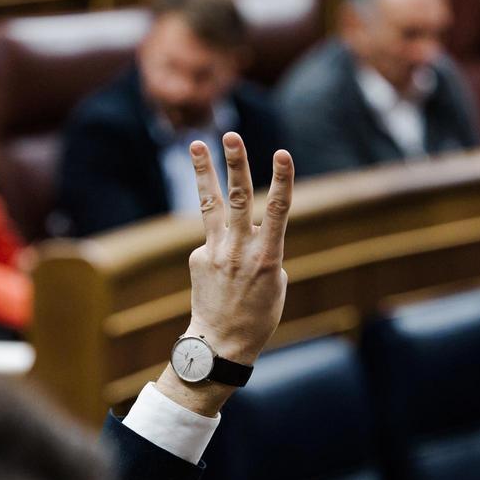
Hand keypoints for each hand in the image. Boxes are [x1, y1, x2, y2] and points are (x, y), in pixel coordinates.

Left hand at [155, 132, 292, 415]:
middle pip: (237, 198)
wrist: (222, 344)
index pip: (277, 210)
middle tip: (232, 135)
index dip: (282, 180)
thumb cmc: (259, 314)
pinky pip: (212, 241)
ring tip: (197, 143)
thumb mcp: (277, 281)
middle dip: (235, 164)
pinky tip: (221, 269)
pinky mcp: (197, 257)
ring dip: (204, 170)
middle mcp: (239, 249)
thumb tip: (249, 230)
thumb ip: (266, 249)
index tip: (283, 154)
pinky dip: (220, 244)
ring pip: (210, 204)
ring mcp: (214, 252)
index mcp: (268, 256)